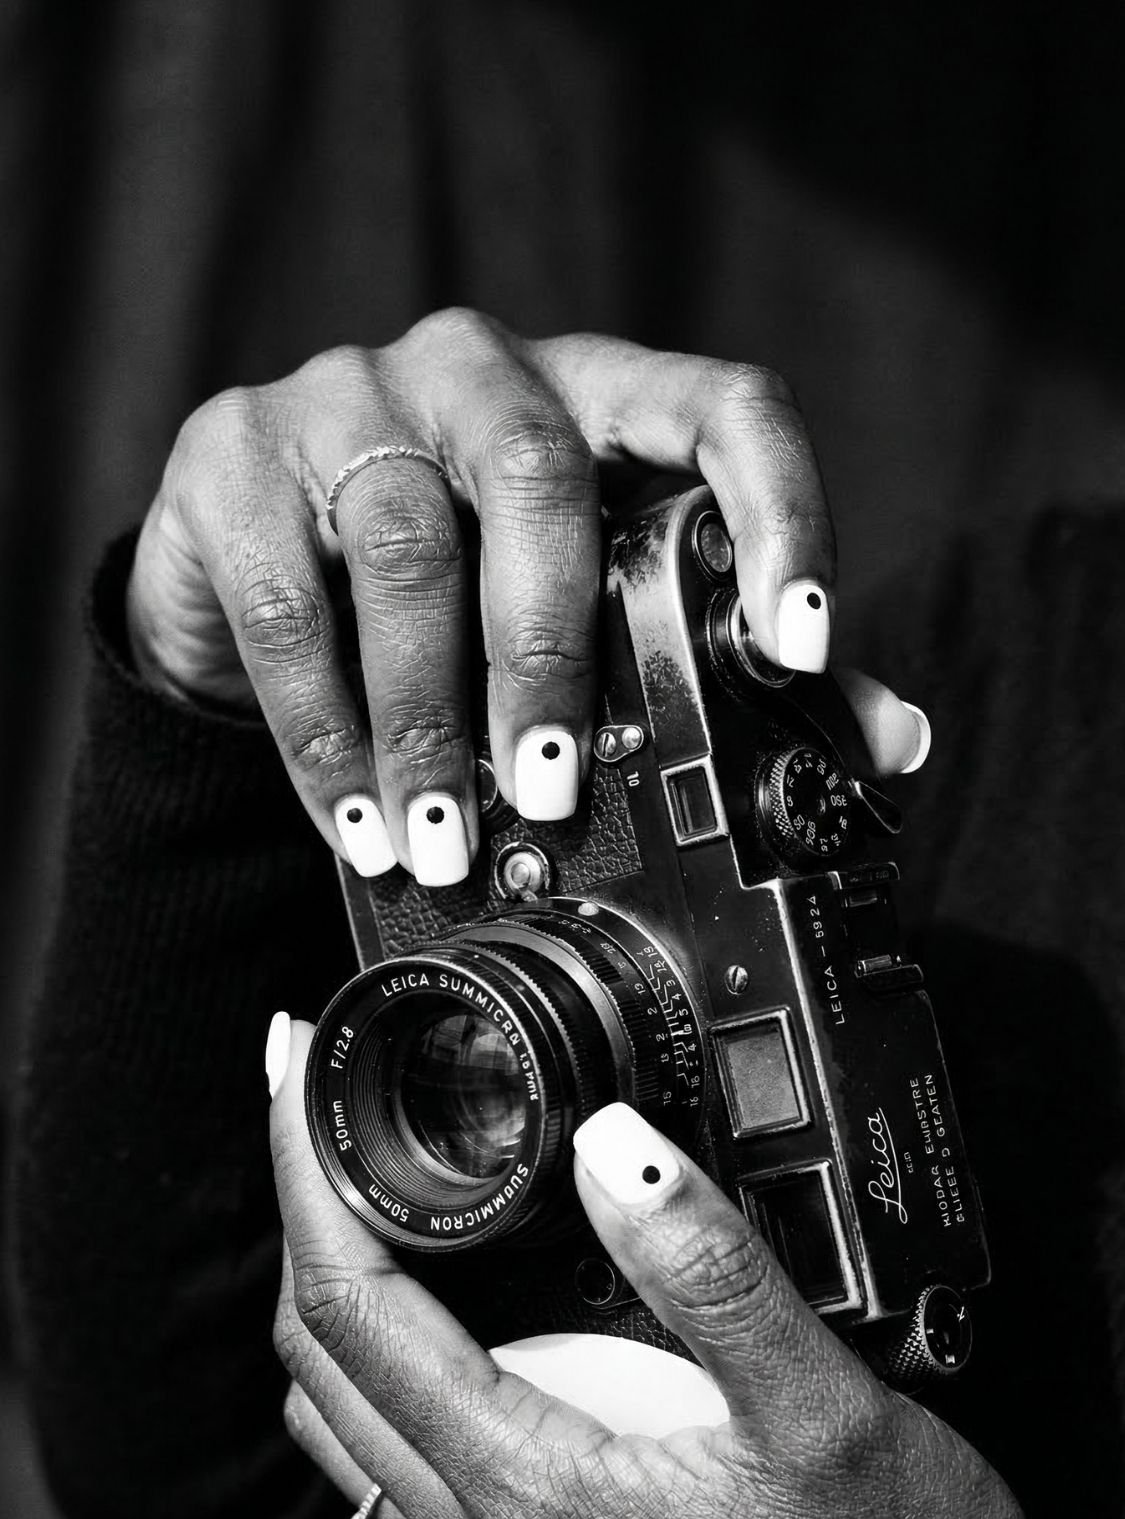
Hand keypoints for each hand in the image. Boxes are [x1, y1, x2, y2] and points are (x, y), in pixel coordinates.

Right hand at [127, 310, 926, 882]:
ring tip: (445, 844)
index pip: (721, 403)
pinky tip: (357, 824)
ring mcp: (346, 394)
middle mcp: (479, 368)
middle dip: (550, 655)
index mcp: (599, 395)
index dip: (779, 510)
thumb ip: (726, 663)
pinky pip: (283, 603)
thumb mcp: (592, 615)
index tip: (796, 646)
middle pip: (538, 475)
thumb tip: (890, 744)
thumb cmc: (459, 600)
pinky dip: (324, 735)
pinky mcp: (231, 457)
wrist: (257, 580)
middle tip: (552, 791)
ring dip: (427, 720)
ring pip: (403, 542)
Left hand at [269, 1022, 1035, 1518]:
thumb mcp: (821, 1400)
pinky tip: (435, 1312)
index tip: (296, 1078)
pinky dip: (377, 1370)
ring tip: (360, 1189)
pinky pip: (397, 1466)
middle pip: (317, 1364)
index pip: (354, 1314)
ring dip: (330, 1301)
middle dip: (300, 1221)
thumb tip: (608, 1140)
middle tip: (311, 1106)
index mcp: (533, 1490)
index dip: (309, 1181)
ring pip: (341, 1424)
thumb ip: (708, 1267)